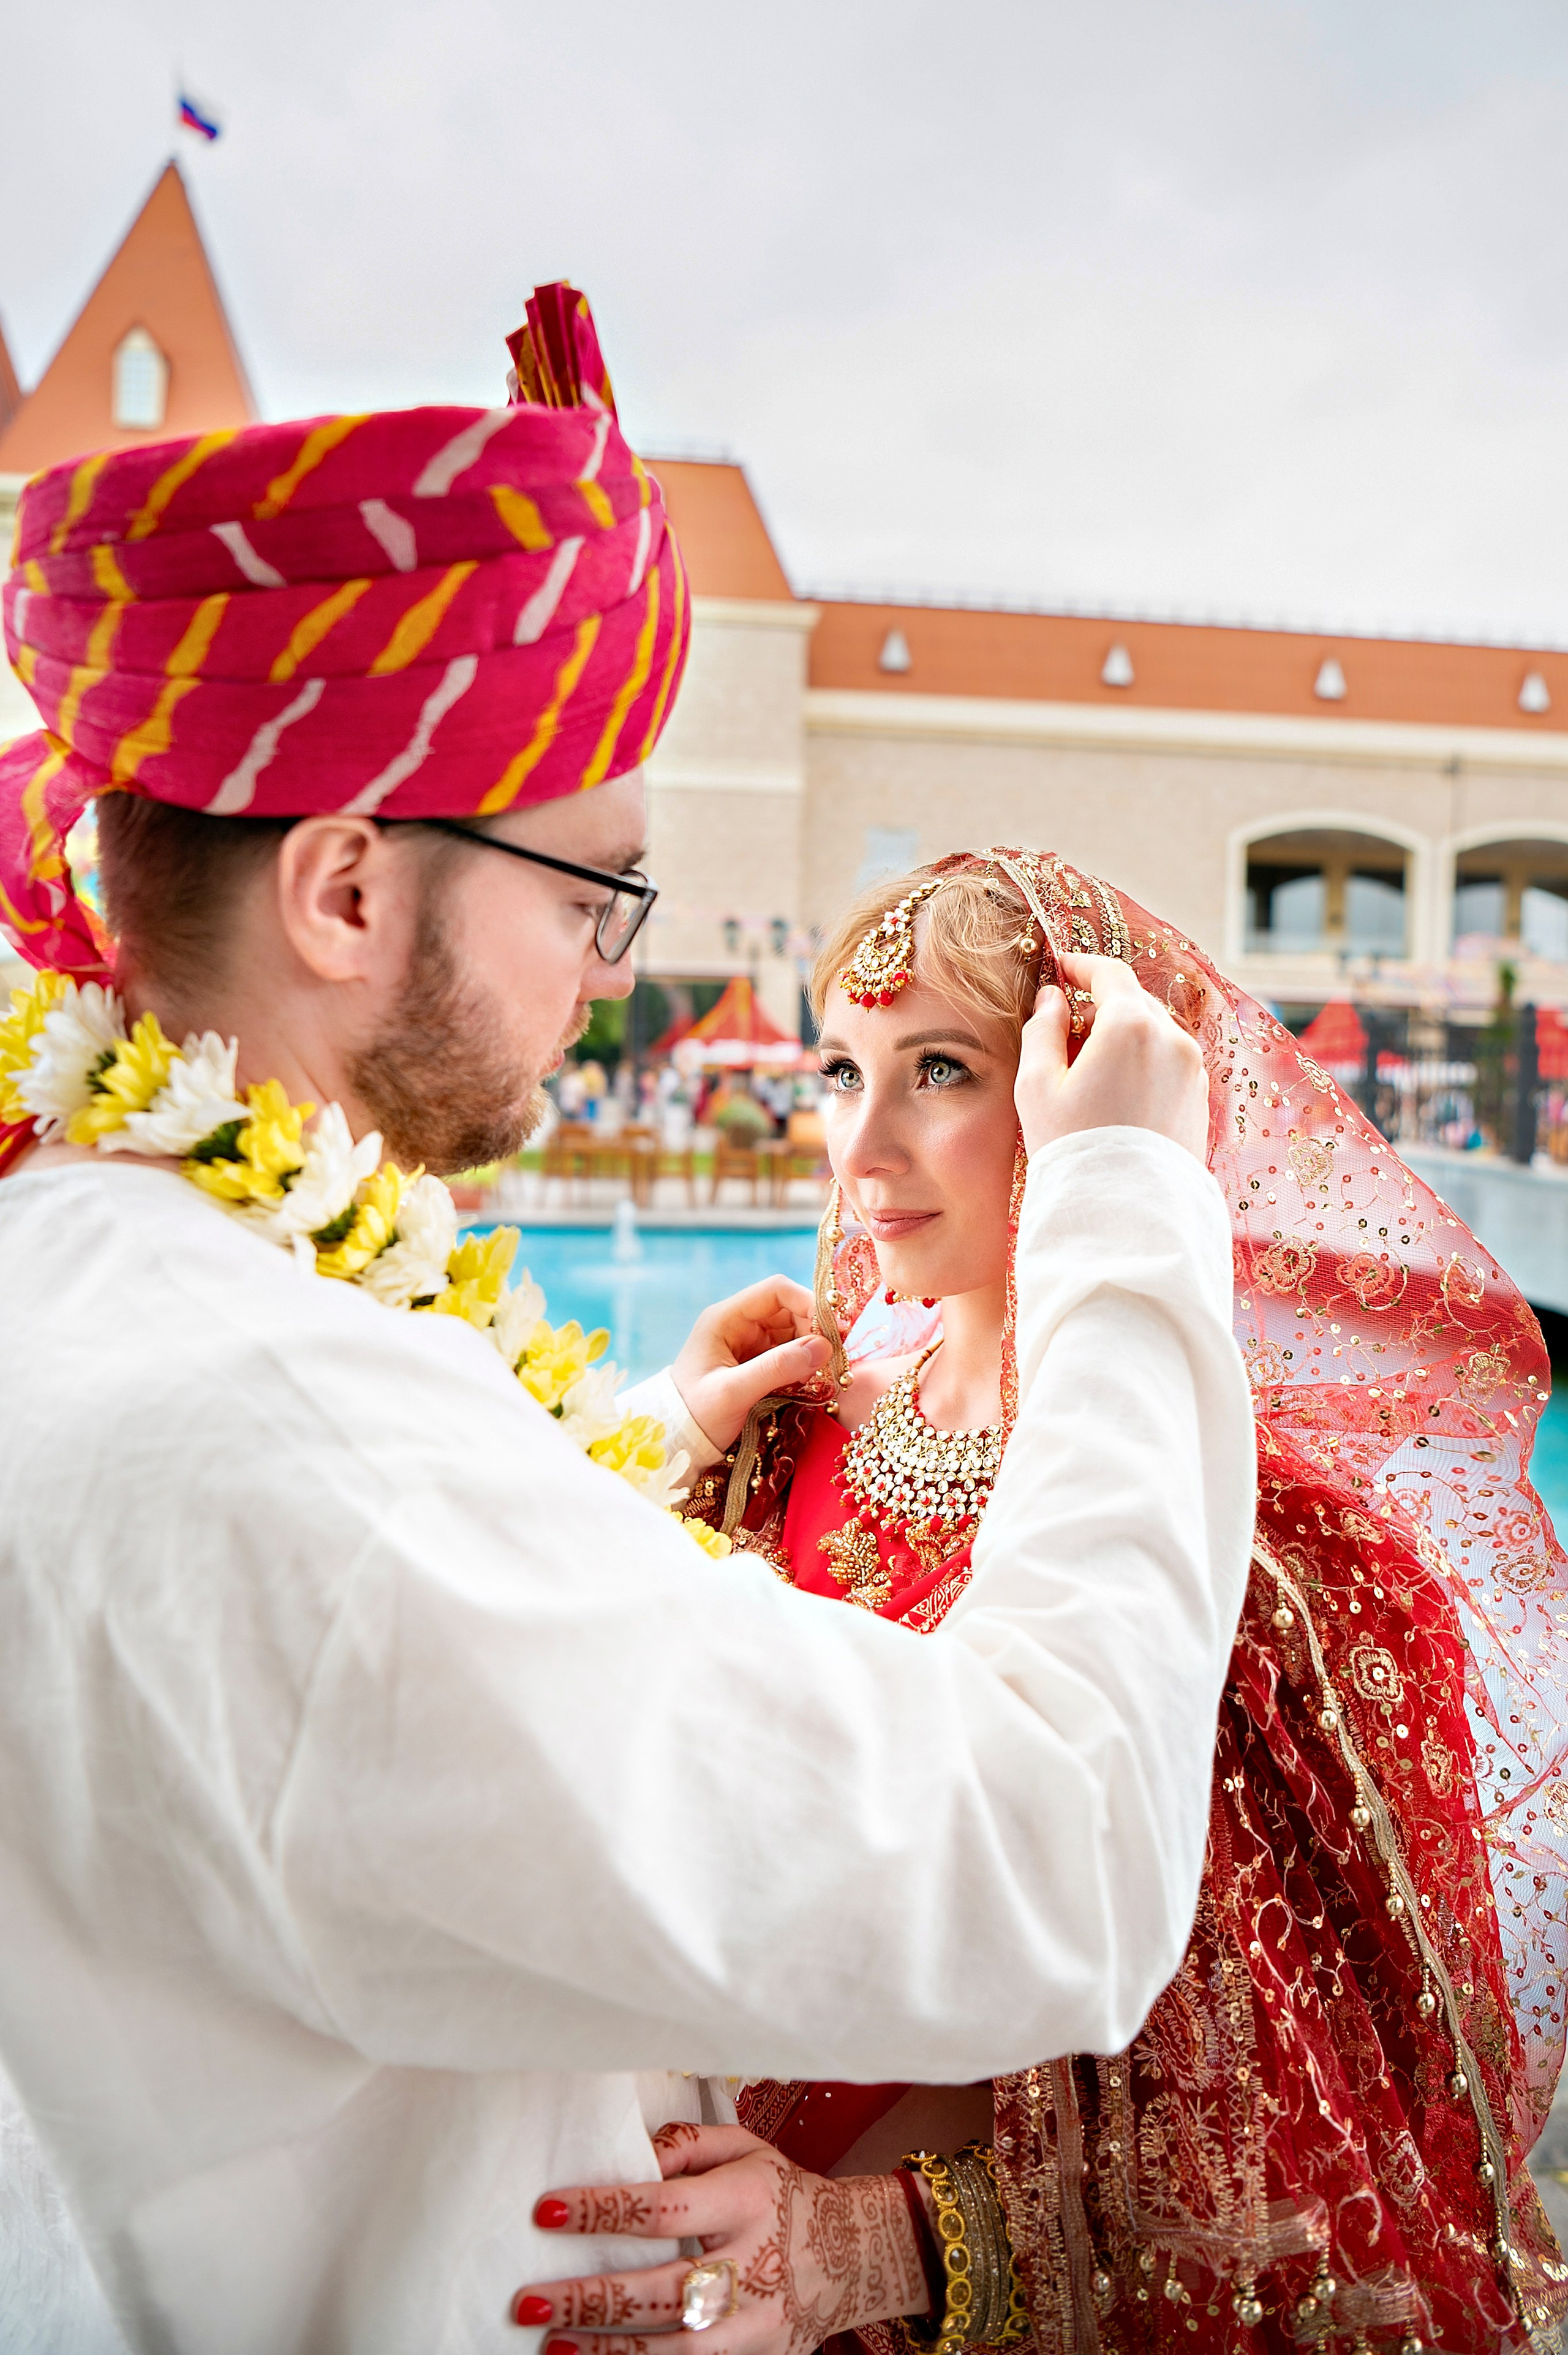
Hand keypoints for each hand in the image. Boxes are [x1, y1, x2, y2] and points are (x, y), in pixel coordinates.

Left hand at [512, 2121, 928, 2354]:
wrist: (857, 2256)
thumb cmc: (782, 2193)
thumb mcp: (746, 2149)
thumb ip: (689, 2145)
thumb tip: (633, 2151)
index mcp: (746, 2199)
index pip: (662, 2206)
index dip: (601, 2210)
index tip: (546, 2211)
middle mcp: (752, 2263)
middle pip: (662, 2287)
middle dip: (591, 2298)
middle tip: (529, 2300)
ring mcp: (756, 2322)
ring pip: (675, 2345)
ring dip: (608, 2348)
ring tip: (552, 2343)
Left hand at [672, 1280, 828, 1451]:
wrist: (674, 1439)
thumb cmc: (695, 1414)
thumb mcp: (733, 1392)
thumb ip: (776, 1368)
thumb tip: (823, 1347)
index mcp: (725, 1318)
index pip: (776, 1291)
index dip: (808, 1303)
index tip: (834, 1330)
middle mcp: (738, 1324)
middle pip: (789, 1310)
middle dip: (814, 1330)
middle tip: (834, 1358)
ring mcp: (747, 1343)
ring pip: (793, 1332)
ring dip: (812, 1349)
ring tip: (824, 1374)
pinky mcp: (755, 1363)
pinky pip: (788, 1354)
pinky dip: (803, 1365)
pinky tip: (811, 1382)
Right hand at [1016, 950, 1207, 1162]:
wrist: (1126, 1214)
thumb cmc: (1074, 1148)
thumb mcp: (1037, 1086)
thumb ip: (1042, 1030)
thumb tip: (1053, 998)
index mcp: (1132, 1026)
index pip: (1109, 973)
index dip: (1081, 965)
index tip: (1060, 970)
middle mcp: (1172, 1039)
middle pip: (1133, 1000)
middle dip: (1100, 1004)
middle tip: (1065, 1028)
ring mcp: (1192, 1069)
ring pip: (1153, 1031)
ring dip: (1122, 1034)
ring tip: (1088, 1070)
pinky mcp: (1200, 1097)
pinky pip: (1168, 1061)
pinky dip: (1143, 1060)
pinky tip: (1116, 1093)